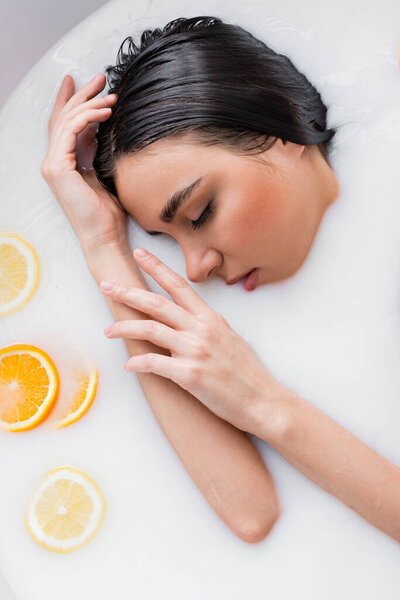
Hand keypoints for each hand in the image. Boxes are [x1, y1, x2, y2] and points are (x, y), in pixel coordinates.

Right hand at [40, 72, 126, 249]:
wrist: (105, 237)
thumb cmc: (109, 215)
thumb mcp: (104, 174)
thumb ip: (96, 151)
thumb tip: (101, 128)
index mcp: (65, 164)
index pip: (65, 125)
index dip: (74, 102)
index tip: (88, 84)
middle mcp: (54, 162)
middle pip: (64, 118)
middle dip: (82, 94)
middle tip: (101, 77)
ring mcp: (53, 165)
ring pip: (67, 121)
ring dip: (89, 103)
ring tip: (111, 94)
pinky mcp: (58, 168)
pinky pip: (71, 131)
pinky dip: (88, 117)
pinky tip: (106, 111)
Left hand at [100, 248, 283, 432]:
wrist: (264, 401)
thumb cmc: (248, 374)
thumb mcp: (229, 340)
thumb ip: (205, 329)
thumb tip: (185, 327)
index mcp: (211, 319)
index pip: (179, 285)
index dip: (157, 267)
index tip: (138, 254)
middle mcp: (202, 329)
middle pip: (157, 303)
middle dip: (128, 293)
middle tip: (106, 285)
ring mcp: (196, 351)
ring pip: (150, 330)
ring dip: (124, 329)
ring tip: (108, 331)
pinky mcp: (190, 374)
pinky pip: (154, 363)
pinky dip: (138, 363)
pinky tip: (130, 366)